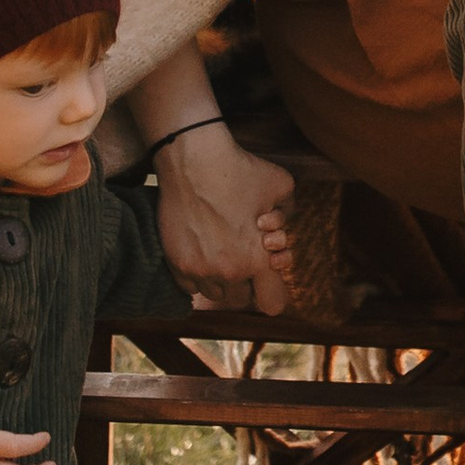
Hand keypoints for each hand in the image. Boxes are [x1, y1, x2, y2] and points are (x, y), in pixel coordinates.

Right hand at [154, 120, 296, 315]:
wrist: (194, 160)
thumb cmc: (241, 171)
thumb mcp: (282, 186)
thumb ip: (288, 212)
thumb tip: (280, 226)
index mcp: (258, 260)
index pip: (273, 303)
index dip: (275, 290)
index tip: (268, 276)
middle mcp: (230, 272)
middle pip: (242, 300)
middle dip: (248, 283)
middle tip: (244, 259)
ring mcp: (200, 270)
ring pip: (216, 294)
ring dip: (222, 280)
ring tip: (223, 253)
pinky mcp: (176, 264)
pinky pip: (191, 287)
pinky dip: (199, 276)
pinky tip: (203, 252)